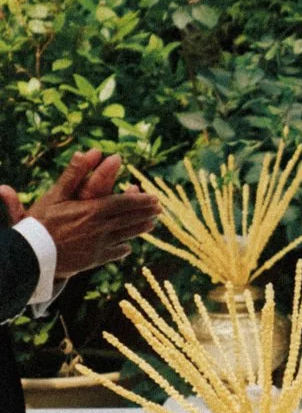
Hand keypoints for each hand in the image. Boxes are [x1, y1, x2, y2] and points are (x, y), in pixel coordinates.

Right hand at [9, 150, 160, 279]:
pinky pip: (114, 253)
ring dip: (140, 228)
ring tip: (151, 224)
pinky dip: (123, 249)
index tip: (154, 198)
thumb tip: (87, 151)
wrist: (32, 255)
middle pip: (130, 219)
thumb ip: (73, 174)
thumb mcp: (55, 194)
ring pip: (126, 235)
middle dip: (146, 213)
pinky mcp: (94, 260)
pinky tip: (127, 247)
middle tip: (159, 209)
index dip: (141, 200)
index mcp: (93, 210)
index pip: (124, 203)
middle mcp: (100, 228)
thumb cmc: (40, 222)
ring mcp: (99, 245)